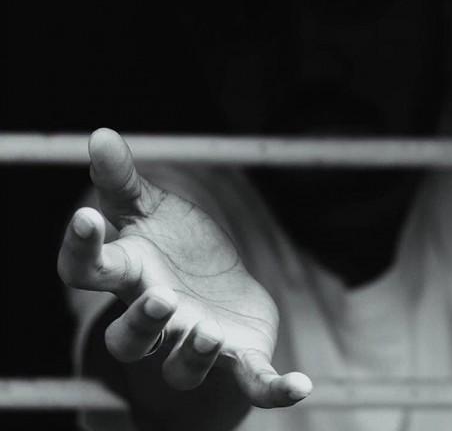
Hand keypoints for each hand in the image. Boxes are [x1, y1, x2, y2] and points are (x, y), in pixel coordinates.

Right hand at [57, 128, 311, 407]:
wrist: (215, 295)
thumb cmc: (174, 252)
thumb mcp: (151, 211)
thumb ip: (125, 181)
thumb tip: (99, 132)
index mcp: (131, 276)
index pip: (88, 271)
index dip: (81, 248)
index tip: (86, 216)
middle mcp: (156, 317)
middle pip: (130, 337)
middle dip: (142, 322)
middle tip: (160, 297)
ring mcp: (196, 342)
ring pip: (180, 366)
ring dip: (192, 354)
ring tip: (207, 334)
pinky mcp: (238, 356)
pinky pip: (252, 380)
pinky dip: (273, 388)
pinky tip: (302, 385)